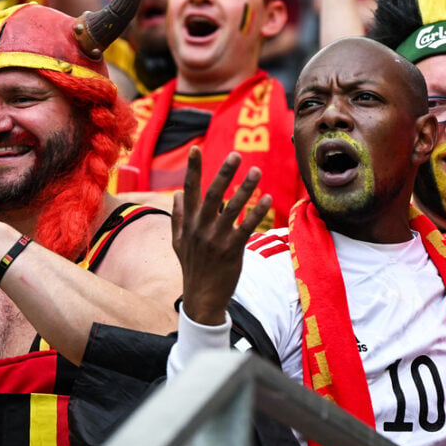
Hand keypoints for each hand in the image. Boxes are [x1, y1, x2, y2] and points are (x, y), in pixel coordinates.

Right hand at [172, 147, 271, 325]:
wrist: (201, 297)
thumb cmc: (192, 266)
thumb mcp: (178, 242)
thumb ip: (178, 216)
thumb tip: (177, 194)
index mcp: (188, 223)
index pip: (189, 190)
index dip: (192, 169)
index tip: (195, 149)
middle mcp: (200, 228)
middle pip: (212, 194)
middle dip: (224, 173)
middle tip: (236, 154)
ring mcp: (216, 239)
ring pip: (232, 208)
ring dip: (245, 188)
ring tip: (256, 171)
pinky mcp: (231, 250)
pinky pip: (246, 227)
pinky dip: (256, 213)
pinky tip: (267, 199)